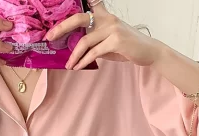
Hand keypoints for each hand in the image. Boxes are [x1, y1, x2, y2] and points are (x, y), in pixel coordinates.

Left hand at [46, 3, 163, 70]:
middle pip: (79, 19)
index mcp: (104, 15)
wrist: (148, 52)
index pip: (91, 3)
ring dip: (73, 55)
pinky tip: (78, 67)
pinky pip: (94, 52)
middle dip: (61, 28)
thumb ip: (93, 42)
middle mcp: (107, 18)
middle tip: (50, 37)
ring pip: (85, 41)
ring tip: (68, 65)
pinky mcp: (116, 40)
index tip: (64, 4)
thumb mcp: (107, 42)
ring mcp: (112, 28)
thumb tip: (74, 50)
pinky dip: (84, 61)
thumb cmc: (126, 48)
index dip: (80, 0)